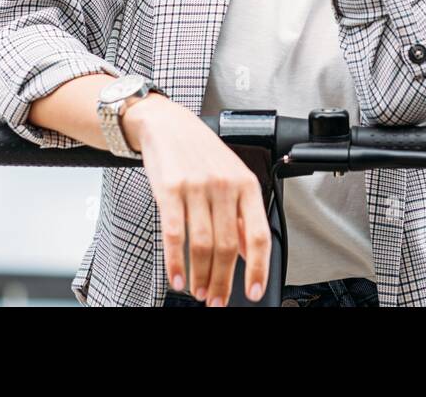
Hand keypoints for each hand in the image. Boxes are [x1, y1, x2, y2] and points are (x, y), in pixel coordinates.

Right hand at [124, 95, 270, 305]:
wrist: (167, 123)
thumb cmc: (201, 151)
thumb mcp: (232, 176)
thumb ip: (241, 215)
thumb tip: (248, 252)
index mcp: (246, 184)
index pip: (258, 234)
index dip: (257, 267)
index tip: (252, 291)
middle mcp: (224, 185)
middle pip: (227, 246)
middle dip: (222, 282)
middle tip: (217, 301)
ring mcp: (196, 187)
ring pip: (202, 245)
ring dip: (201, 277)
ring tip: (199, 292)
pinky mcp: (169, 189)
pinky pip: (174, 235)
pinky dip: (176, 263)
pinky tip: (178, 277)